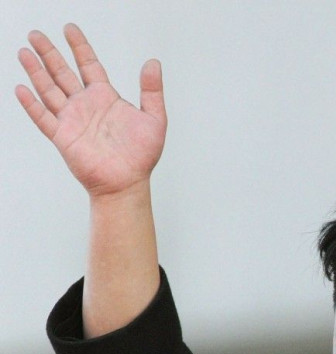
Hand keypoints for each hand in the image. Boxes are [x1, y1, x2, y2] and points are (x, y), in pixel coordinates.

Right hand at [16, 23, 166, 196]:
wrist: (128, 184)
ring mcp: (72, 120)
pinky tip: (22, 88)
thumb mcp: (154, 120)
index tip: (69, 29)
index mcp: (105, 98)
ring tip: (24, 53)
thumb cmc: (141, 157)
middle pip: (62, 73)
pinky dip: (32, 104)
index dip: (79, 46)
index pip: (88, 65)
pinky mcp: (63, 137)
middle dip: (49, 53)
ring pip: (49, 90)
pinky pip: (44, 118)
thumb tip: (153, 63)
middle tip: (35, 34)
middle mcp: (85, 106)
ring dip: (36, 72)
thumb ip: (152, 91)